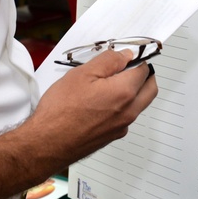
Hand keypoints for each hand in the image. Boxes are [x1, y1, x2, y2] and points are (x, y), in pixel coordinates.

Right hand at [28, 48, 157, 163]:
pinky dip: (122, 105)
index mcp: (125, 92)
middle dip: (144, 75)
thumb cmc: (61, 109)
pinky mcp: (112, 136)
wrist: (47, 144)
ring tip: (109, 83)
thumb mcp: (83, 74)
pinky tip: (100, 102)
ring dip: (134, 90)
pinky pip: (126, 117)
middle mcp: (129, 111)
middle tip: (126, 66)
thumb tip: (126, 55)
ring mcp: (122, 126)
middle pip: (150, 89)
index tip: (126, 55)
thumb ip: (109, 61)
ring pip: (139, 104)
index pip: (144, 70)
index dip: (136, 59)